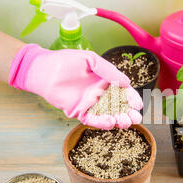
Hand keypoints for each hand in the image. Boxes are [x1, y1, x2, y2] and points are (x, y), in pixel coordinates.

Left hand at [9, 44, 142, 129]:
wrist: (44, 70)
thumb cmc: (66, 61)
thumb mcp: (91, 59)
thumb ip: (108, 70)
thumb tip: (126, 82)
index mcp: (106, 81)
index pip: (123, 92)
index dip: (132, 98)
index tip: (138, 104)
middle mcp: (100, 94)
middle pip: (119, 106)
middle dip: (128, 113)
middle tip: (135, 117)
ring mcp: (90, 104)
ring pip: (108, 115)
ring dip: (118, 120)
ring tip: (124, 121)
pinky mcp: (80, 112)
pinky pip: (93, 120)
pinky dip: (102, 123)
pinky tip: (110, 122)